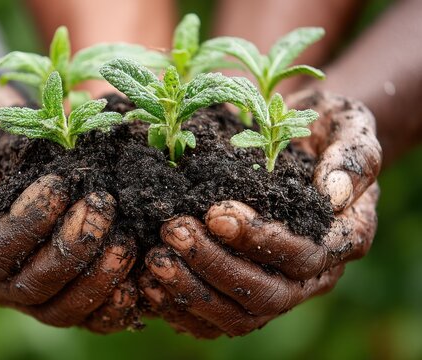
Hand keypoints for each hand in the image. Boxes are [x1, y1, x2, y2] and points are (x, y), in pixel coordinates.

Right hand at [0, 79, 135, 328]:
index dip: (28, 223)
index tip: (59, 186)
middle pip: (28, 287)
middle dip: (71, 249)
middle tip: (101, 208)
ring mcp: (14, 289)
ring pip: (56, 308)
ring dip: (95, 280)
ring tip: (126, 243)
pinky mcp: (47, 289)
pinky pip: (76, 311)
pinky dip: (106, 303)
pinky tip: (134, 281)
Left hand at [141, 91, 380, 337]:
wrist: (300, 140)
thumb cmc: (325, 130)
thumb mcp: (349, 127)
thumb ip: (352, 157)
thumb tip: (334, 194)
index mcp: (342, 239)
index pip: (305, 257)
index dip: (260, 240)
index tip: (217, 212)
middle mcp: (312, 275)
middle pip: (268, 295)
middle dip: (216, 265)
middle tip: (175, 232)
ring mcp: (279, 287)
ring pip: (240, 315)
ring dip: (194, 291)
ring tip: (156, 259)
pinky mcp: (247, 291)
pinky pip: (217, 318)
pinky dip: (184, 307)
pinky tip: (151, 283)